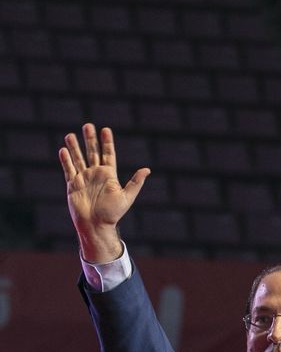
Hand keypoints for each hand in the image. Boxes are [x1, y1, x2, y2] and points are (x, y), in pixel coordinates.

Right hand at [58, 123, 149, 261]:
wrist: (96, 226)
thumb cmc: (112, 214)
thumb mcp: (127, 197)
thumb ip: (135, 182)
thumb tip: (147, 169)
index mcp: (109, 175)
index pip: (108, 154)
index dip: (107, 142)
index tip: (105, 129)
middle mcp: (96, 174)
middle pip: (92, 152)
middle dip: (90, 139)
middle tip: (88, 125)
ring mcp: (84, 178)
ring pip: (78, 159)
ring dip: (74, 147)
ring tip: (70, 135)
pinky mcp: (73, 185)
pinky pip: (68, 170)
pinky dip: (66, 160)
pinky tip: (63, 150)